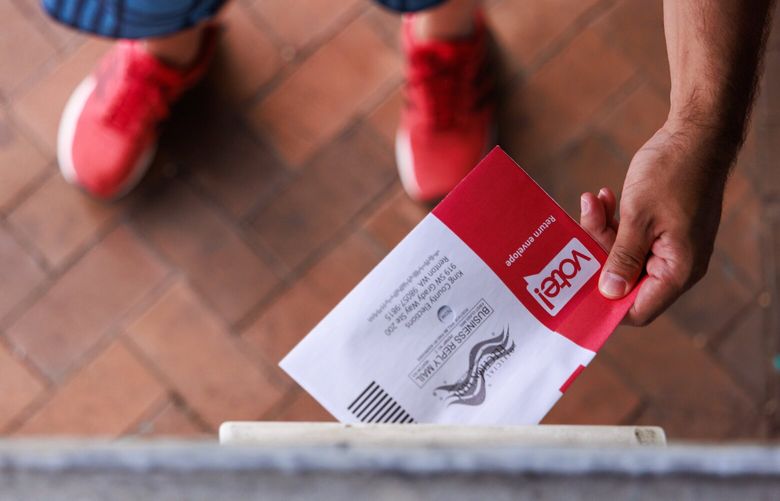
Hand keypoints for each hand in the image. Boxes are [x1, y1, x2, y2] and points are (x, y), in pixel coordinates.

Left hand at [579, 123, 728, 325]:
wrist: (697, 133)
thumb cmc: (673, 173)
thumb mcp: (638, 217)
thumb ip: (622, 258)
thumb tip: (610, 293)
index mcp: (677, 270)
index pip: (638, 309)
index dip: (606, 305)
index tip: (575, 290)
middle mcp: (677, 264)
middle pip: (625, 280)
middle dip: (598, 254)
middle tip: (582, 225)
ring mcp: (670, 246)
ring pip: (623, 254)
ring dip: (602, 230)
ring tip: (592, 202)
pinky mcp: (663, 228)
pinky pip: (631, 236)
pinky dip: (614, 220)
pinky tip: (603, 198)